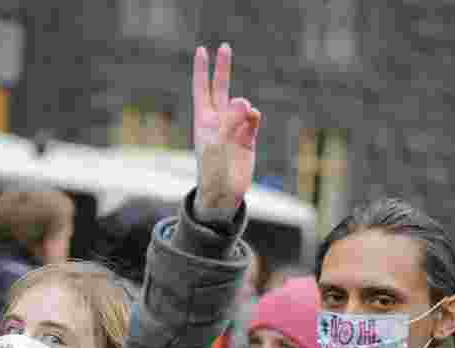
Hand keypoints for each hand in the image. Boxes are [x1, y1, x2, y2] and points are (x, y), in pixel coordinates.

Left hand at [193, 43, 261, 214]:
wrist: (223, 193)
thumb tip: (246, 102)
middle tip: (224, 46)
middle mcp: (218, 120)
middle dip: (222, 68)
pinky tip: (252, 120)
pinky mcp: (248, 138)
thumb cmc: (213, 170)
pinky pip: (253, 120)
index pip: (201, 89)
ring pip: (241, 104)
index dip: (201, 70)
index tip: (202, 50)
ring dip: (243, 106)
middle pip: (220, 88)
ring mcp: (233, 128)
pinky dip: (253, 118)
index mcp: (203, 120)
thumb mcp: (218, 143)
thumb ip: (230, 121)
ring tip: (245, 113)